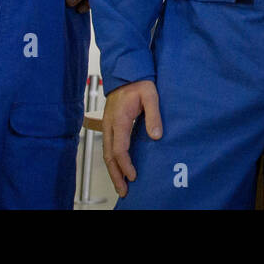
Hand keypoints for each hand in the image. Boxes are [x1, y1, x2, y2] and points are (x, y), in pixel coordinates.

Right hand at [102, 80, 161, 197]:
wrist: (126, 73)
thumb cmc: (139, 83)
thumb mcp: (151, 95)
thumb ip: (154, 115)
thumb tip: (156, 136)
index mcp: (120, 119)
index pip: (119, 148)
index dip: (126, 164)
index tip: (133, 176)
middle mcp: (110, 125)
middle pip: (109, 156)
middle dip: (116, 175)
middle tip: (123, 190)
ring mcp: (107, 125)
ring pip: (106, 153)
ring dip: (113, 170)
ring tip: (120, 185)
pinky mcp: (109, 126)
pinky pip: (108, 147)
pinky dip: (112, 161)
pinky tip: (119, 169)